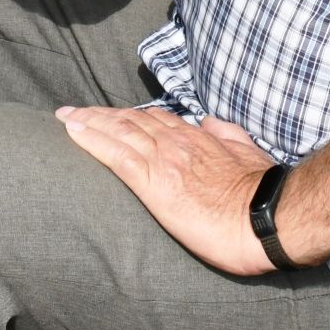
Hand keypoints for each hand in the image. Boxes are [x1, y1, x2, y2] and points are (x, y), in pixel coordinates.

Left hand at [56, 105, 284, 276]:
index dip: (129, 115)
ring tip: (65, 117)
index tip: (110, 114)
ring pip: (118, 132)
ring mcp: (164, 159)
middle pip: (130, 121)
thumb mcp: (248, 151)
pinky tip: (73, 132)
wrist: (264, 218)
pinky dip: (91, 140)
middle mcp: (176, 142)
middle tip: (73, 111)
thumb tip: (209, 122)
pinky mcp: (154, 182)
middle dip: (100, 115)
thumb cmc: (261, 193)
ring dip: (88, 122)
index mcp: (197, 138)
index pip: (155, 120)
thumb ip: (226, 134)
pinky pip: (116, 155)